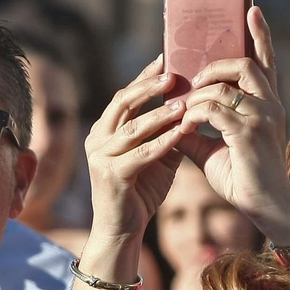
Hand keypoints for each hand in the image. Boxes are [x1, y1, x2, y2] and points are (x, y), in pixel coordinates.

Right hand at [84, 56, 200, 245]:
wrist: (122, 230)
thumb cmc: (141, 191)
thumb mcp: (156, 155)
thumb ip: (167, 132)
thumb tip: (191, 106)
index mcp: (106, 129)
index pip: (126, 95)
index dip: (145, 77)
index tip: (166, 59)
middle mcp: (98, 138)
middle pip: (123, 102)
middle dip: (149, 86)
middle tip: (173, 73)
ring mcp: (101, 156)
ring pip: (132, 127)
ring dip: (159, 114)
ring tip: (182, 102)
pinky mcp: (111, 176)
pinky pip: (140, 154)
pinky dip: (162, 142)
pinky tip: (181, 133)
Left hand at [177, 8, 289, 241]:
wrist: (266, 208)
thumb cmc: (244, 179)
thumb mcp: (216, 148)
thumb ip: (198, 127)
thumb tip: (173, 116)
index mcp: (267, 104)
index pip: (265, 60)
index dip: (260, 34)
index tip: (251, 9)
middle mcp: (270, 105)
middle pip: (244, 63)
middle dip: (214, 65)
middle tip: (194, 79)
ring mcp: (262, 117)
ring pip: (224, 85)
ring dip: (199, 93)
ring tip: (185, 106)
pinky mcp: (249, 133)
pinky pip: (213, 109)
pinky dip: (194, 114)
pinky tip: (186, 125)